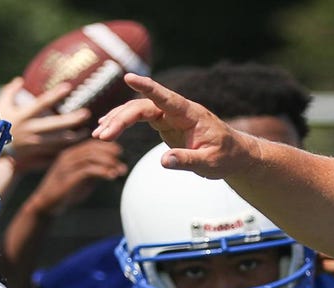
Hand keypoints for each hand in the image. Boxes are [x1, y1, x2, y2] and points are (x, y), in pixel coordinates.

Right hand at [0, 77, 92, 171]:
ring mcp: (35, 143)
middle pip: (55, 125)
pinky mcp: (38, 153)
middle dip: (72, 119)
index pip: (41, 103)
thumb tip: (20, 79)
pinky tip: (78, 141)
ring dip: (75, 136)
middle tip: (87, 113)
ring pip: (60, 140)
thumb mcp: (1, 107)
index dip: (55, 95)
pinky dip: (68, 146)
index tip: (68, 86)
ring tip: (87, 130)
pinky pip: (57, 150)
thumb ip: (10, 92)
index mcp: (22, 116)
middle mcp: (30, 130)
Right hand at [25, 139, 127, 216]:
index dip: (108, 146)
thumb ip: (95, 170)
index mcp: (71, 154)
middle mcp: (68, 157)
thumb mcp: (83, 177)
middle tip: (123, 163)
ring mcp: (67, 166)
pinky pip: (88, 170)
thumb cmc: (67, 191)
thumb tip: (115, 167)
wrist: (47, 204)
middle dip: (111, 154)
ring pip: (91, 157)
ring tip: (121, 171)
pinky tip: (111, 176)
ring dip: (109, 163)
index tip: (121, 154)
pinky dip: (102, 171)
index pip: (92, 144)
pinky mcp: (68, 178)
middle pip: (93, 148)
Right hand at [93, 74, 258, 178]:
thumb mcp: (210, 164)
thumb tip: (164, 161)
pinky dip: (123, 122)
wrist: (234, 155)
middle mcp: (178, 111)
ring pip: (138, 111)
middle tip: (102, 136)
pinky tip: (107, 128)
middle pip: (144, 107)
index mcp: (191, 115)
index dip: (148, 88)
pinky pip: (140, 118)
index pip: (166, 98)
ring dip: (118, 120)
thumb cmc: (226, 157)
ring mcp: (170, 115)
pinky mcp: (165, 122)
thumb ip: (188, 161)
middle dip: (121, 118)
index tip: (129, 77)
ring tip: (99, 135)